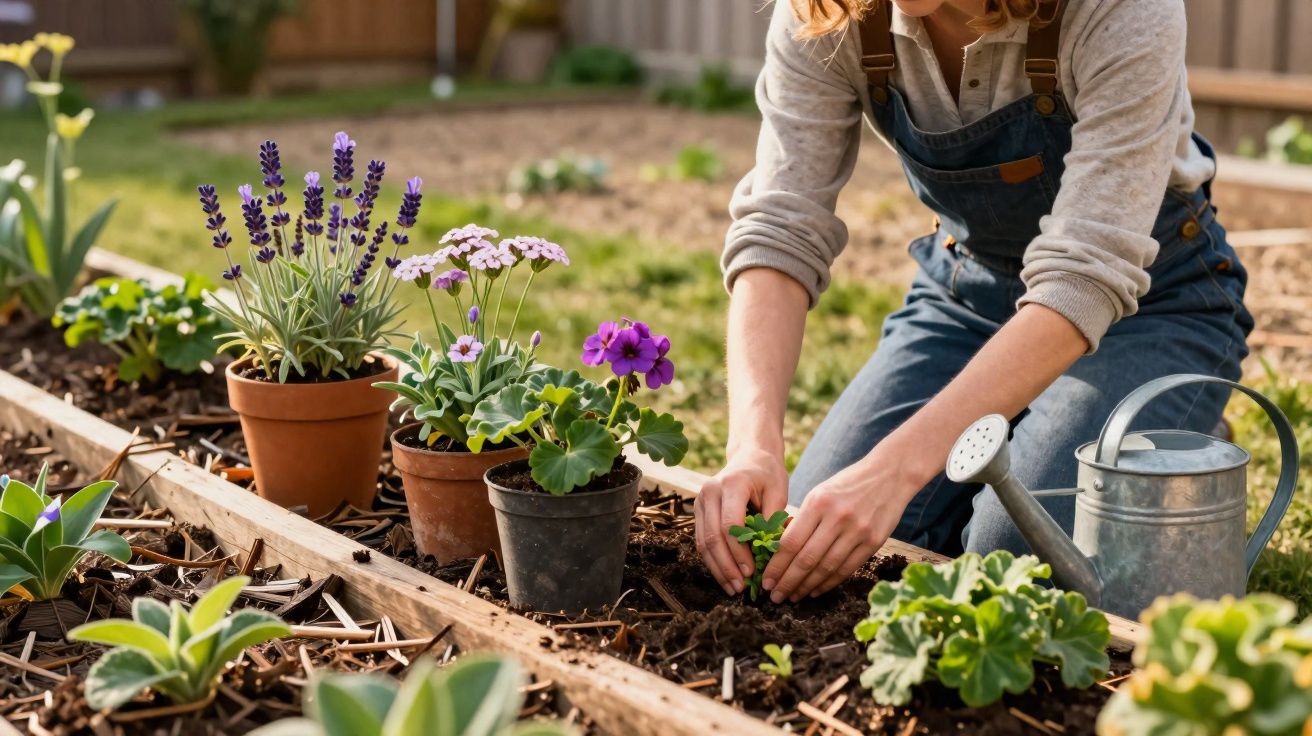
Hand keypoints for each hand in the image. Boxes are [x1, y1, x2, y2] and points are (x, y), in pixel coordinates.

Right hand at [694, 449, 788, 594]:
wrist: (750, 456)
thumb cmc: (768, 474)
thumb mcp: (778, 491)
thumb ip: (773, 520)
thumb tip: (769, 556)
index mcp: (732, 484)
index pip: (730, 524)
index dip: (739, 552)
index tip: (753, 571)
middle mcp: (710, 491)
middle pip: (712, 536)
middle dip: (726, 566)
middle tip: (741, 587)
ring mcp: (700, 500)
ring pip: (702, 542)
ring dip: (717, 568)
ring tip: (733, 588)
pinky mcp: (698, 510)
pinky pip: (701, 540)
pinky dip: (713, 560)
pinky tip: (725, 576)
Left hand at [761, 452, 910, 602]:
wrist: (889, 474)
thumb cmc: (847, 485)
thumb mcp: (819, 494)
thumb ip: (803, 520)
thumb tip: (781, 552)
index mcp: (818, 503)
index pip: (791, 542)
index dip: (776, 566)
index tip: (766, 581)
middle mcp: (837, 518)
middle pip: (807, 559)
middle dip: (788, 582)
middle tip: (775, 596)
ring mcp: (858, 531)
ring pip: (826, 568)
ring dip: (807, 586)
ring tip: (793, 597)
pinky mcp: (874, 542)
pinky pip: (847, 569)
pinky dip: (829, 583)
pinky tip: (816, 590)